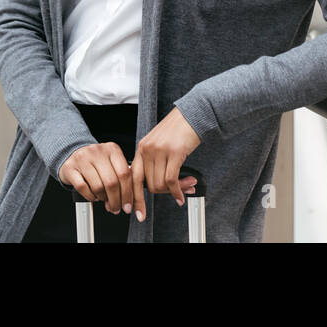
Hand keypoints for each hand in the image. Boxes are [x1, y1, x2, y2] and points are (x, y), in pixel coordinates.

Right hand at [59, 142, 133, 214]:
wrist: (73, 154)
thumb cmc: (96, 162)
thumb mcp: (111, 163)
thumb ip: (121, 178)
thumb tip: (127, 201)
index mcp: (112, 149)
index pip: (125, 174)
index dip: (128, 193)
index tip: (127, 206)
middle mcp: (98, 151)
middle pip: (112, 182)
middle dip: (115, 200)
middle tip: (115, 208)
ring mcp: (83, 159)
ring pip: (98, 186)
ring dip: (102, 198)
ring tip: (103, 199)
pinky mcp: (70, 168)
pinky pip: (83, 188)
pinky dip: (90, 196)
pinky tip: (93, 196)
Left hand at [130, 106, 201, 223]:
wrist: (192, 114)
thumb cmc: (178, 129)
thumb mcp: (159, 144)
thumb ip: (154, 161)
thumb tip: (156, 186)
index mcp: (142, 148)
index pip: (133, 178)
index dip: (135, 197)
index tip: (137, 212)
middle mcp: (147, 149)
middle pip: (149, 185)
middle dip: (163, 193)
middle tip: (176, 194)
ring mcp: (160, 151)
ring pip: (160, 184)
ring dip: (174, 191)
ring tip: (187, 188)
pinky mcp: (174, 153)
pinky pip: (171, 180)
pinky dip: (177, 192)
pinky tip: (183, 195)